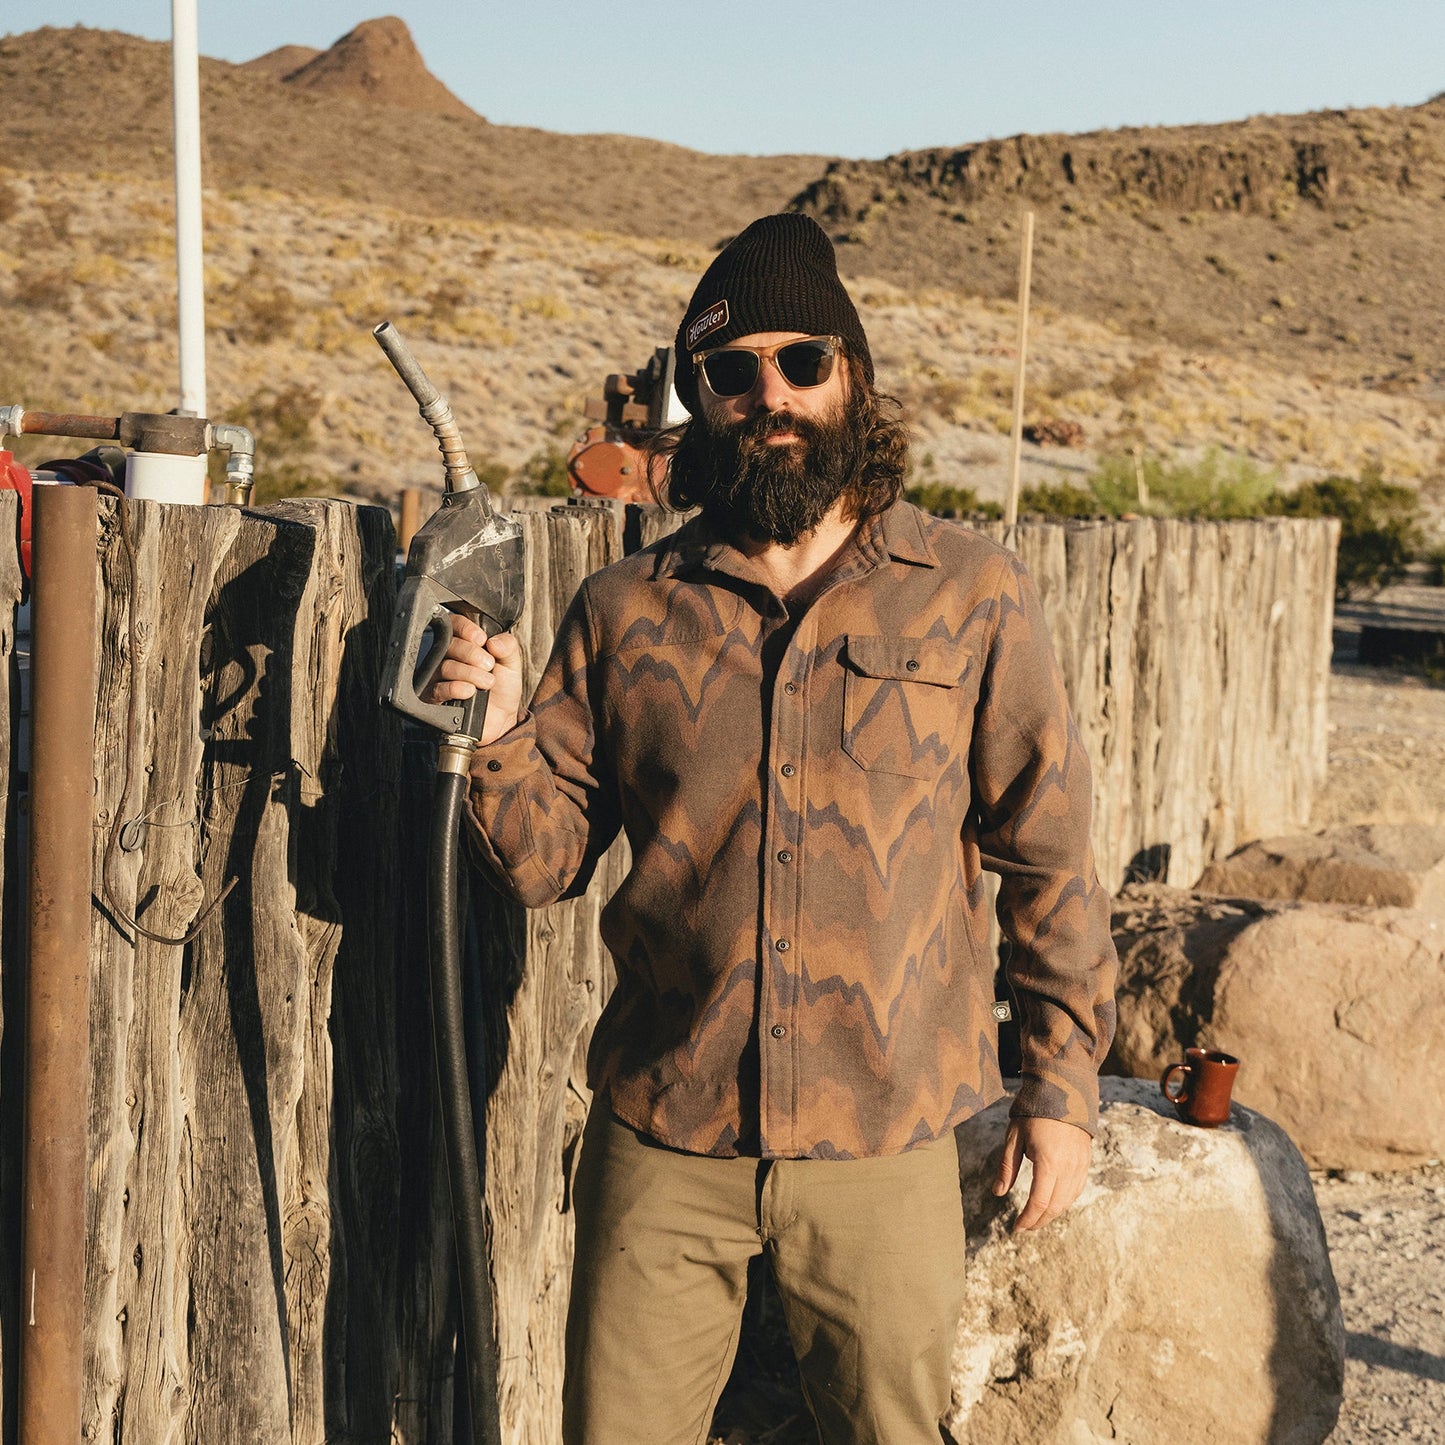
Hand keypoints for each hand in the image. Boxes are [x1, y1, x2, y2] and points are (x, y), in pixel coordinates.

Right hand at [420, 614, 524, 745]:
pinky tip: (470, 691)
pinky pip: (439, 689)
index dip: (465, 628)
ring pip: (445, 666)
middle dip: (472, 653)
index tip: (481, 639)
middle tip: (489, 665)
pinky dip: (456, 688)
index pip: (454, 625)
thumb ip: (508, 646)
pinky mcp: (435, 699)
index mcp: (465, 645)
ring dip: (470, 673)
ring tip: (487, 682)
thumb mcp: (512, 664)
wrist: (502, 720)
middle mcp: (448, 658)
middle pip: (449, 645)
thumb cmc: (502, 689)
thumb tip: (493, 641)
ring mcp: (439, 678)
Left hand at [992, 1116, 1091, 1232]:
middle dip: (1039, 1221)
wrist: (1063, 1089)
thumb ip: (1007, 1167)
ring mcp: (1080, 1165)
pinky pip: (1077, 1189)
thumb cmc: (1033, 1112)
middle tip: (1023, 1227)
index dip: (1027, 1219)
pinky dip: (1064, 1201)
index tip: (1016, 1228)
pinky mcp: (1085, 1161)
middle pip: (1055, 1207)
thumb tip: (997, 1193)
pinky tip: (1053, 1202)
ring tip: (1035, 1218)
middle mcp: (1068, 1168)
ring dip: (1052, 1214)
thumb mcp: (1014, 1137)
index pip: (1039, 1202)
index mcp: (1048, 1162)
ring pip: (1068, 1201)